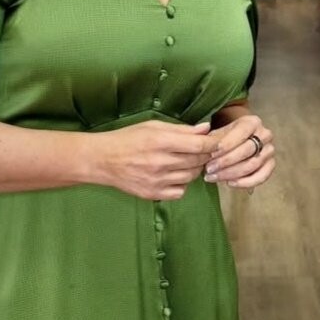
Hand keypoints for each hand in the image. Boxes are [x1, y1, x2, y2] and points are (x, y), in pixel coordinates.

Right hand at [96, 119, 212, 200]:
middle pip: (198, 161)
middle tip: (200, 150)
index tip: (217, 141)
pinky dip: (181, 183)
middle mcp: (160, 162)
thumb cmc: (128, 139)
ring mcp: (157, 181)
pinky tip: (173, 175)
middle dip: (204, 155)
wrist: (102, 160)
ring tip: (184, 161)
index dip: (213, 143)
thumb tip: (206, 129)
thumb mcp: (153, 126)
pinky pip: (180, 191)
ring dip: (193, 169)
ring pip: (191, 177)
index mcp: (161, 141)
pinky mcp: (153, 194)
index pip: (199, 145)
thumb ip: (181, 129)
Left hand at [203, 113, 274, 193]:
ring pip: (252, 165)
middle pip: (246, 151)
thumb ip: (212, 140)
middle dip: (225, 162)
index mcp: (252, 122)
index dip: (225, 145)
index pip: (240, 133)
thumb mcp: (218, 133)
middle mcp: (265, 134)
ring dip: (231, 173)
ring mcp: (269, 150)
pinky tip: (230, 183)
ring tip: (214, 177)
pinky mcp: (271, 165)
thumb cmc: (226, 138)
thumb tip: (206, 148)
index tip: (210, 155)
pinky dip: (245, 183)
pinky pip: (261, 177)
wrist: (238, 141)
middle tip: (209, 169)